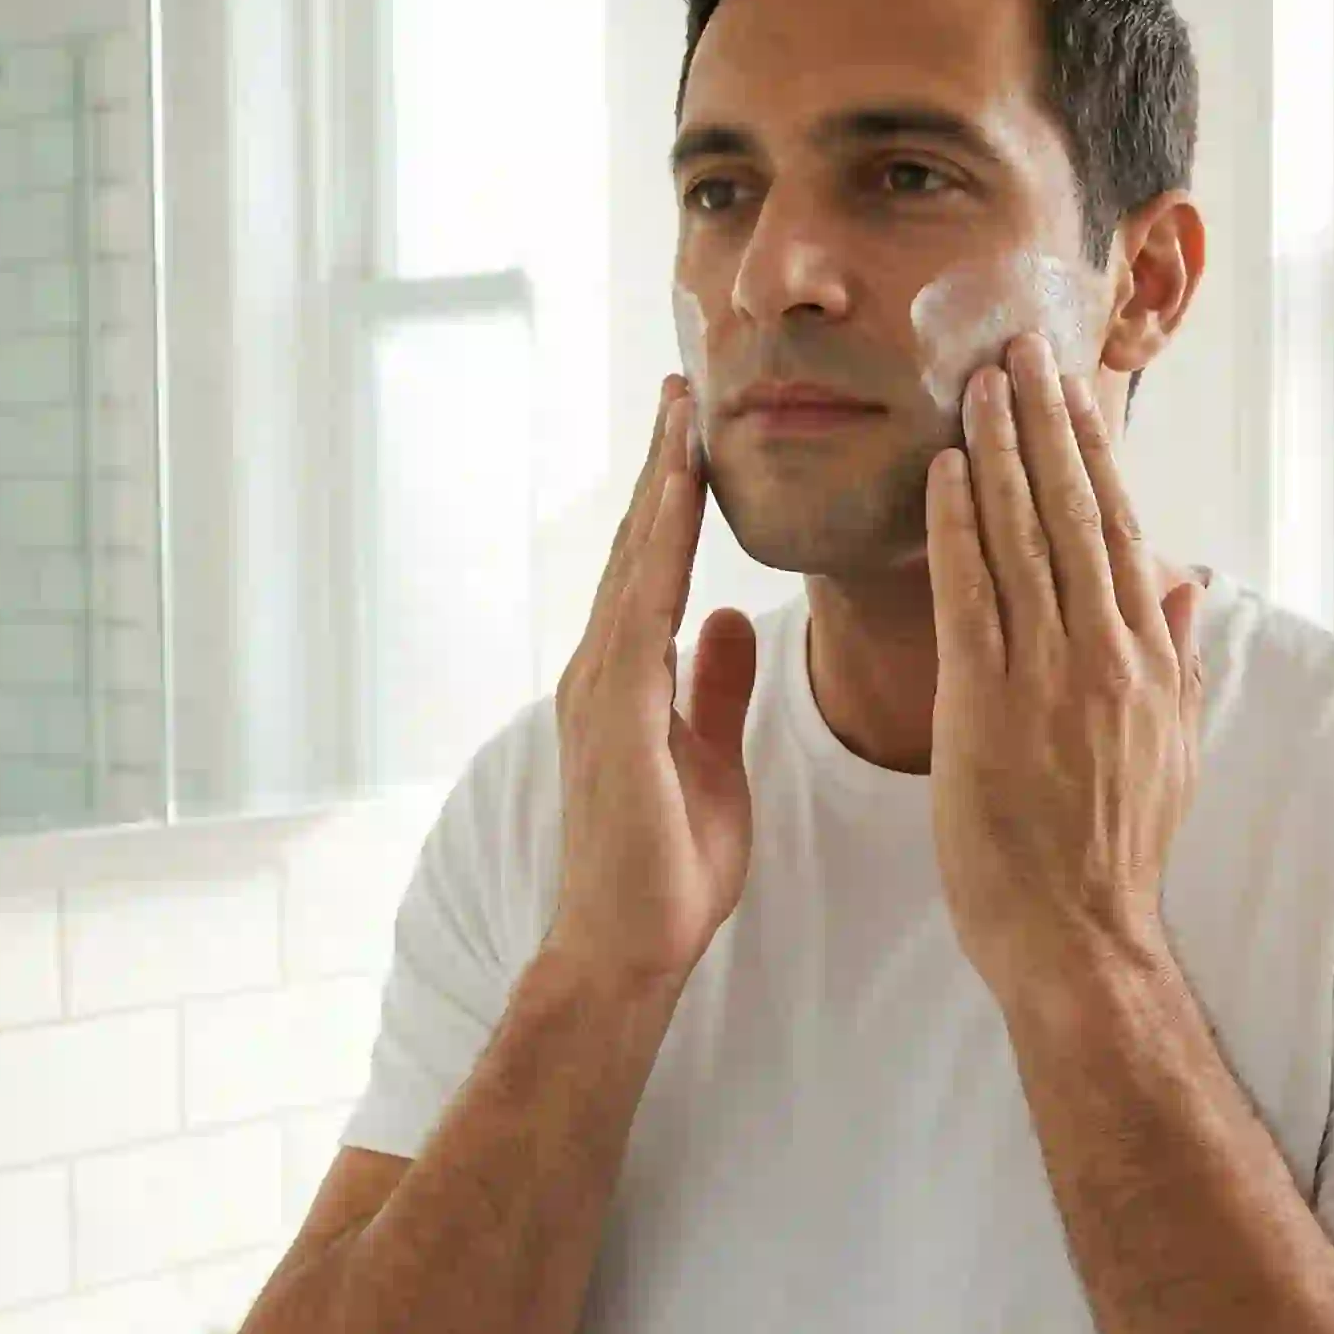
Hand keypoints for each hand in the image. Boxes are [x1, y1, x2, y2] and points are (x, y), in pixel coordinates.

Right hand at [544, 377, 757, 987]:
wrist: (629, 950)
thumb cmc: (668, 869)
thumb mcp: (711, 758)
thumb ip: (715, 688)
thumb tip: (731, 621)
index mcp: (633, 679)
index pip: (660, 569)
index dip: (678, 498)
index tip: (699, 430)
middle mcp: (606, 670)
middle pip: (639, 548)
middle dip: (662, 466)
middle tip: (684, 384)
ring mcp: (602, 690)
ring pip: (635, 564)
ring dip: (659, 485)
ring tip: (681, 413)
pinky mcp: (614, 716)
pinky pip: (641, 612)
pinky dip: (660, 549)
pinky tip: (680, 498)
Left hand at [924, 333, 1205, 986]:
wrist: (1077, 936)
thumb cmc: (1116, 850)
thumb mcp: (1174, 750)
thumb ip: (1180, 661)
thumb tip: (1188, 584)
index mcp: (1147, 660)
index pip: (1119, 529)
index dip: (1092, 450)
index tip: (1071, 387)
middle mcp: (1104, 653)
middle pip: (1073, 513)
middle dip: (1044, 423)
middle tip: (1020, 347)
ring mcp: (1047, 677)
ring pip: (1023, 539)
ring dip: (998, 453)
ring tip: (979, 383)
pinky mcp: (985, 706)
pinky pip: (970, 597)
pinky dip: (956, 528)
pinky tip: (941, 472)